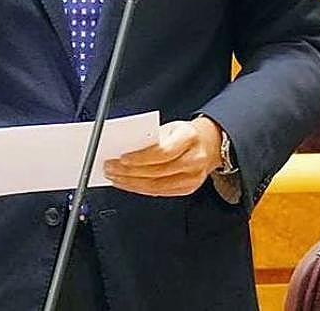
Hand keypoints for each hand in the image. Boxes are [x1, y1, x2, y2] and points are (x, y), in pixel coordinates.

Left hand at [103, 118, 223, 196]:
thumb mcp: (168, 127)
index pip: (162, 151)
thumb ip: (149, 137)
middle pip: (157, 171)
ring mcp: (193, 177)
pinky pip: (160, 191)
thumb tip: (121, 146)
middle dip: (129, 172)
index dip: (141, 157)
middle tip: (110, 168)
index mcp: (188, 137)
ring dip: (131, 183)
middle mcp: (194, 158)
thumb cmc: (184, 134)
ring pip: (157, 185)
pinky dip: (140, 188)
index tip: (122, 158)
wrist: (209, 144)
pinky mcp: (188, 188)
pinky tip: (127, 184)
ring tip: (114, 177)